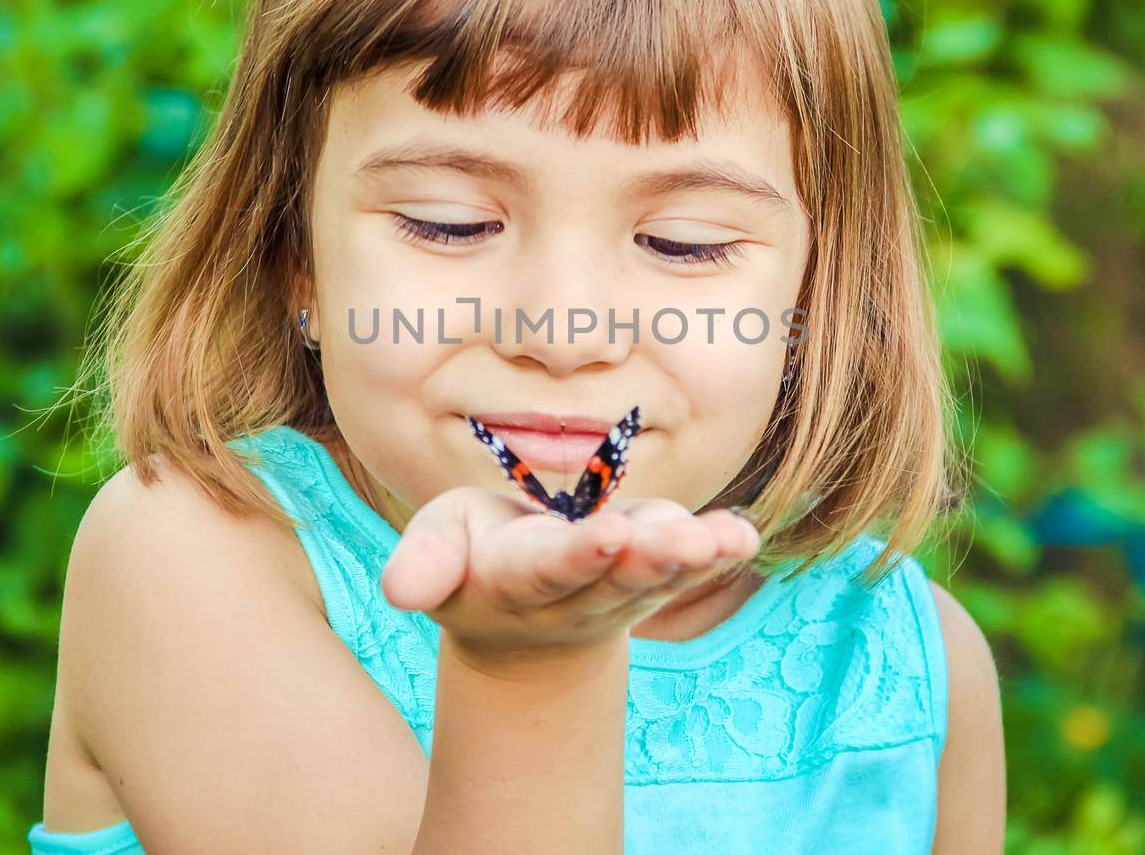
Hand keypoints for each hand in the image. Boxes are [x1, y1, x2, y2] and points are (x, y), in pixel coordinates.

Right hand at [380, 488, 760, 663]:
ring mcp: (625, 591)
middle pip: (616, 578)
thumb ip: (425, 562)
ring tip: (721, 541)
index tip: (608, 536)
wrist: (525, 610)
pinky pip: (694, 572)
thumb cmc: (475, 554)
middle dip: (649, 559)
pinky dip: (722, 554)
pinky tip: (744, 537)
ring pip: (660, 577)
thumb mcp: (438, 546)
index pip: (549, 569)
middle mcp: (578, 594)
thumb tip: (400, 592)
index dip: (578, 556)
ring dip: (693, 560)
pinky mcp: (659, 576)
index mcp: (516, 579)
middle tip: (682, 541)